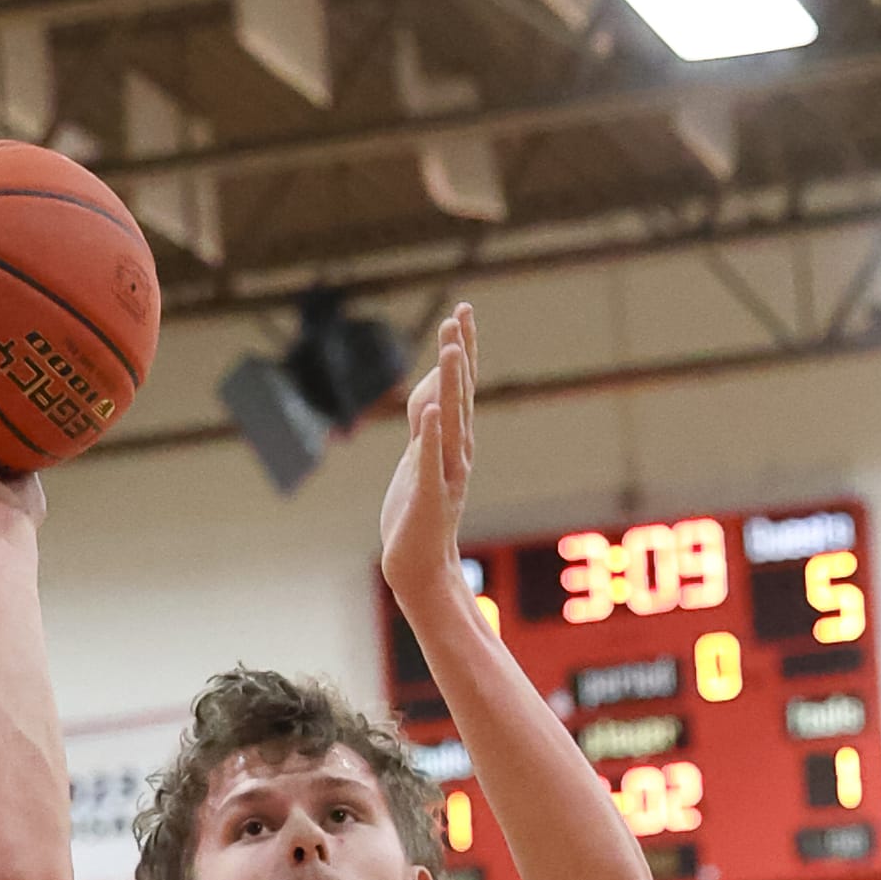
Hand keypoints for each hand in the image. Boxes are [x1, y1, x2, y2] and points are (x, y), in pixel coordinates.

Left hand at [379, 300, 475, 616]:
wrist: (420, 567)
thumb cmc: (419, 515)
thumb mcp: (421, 460)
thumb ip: (427, 428)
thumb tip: (431, 394)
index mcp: (453, 442)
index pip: (460, 387)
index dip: (462, 349)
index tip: (461, 311)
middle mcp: (457, 453)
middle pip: (461, 395)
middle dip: (460, 354)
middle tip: (461, 314)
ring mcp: (445, 474)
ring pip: (450, 422)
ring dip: (451, 386)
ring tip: (450, 350)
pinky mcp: (429, 497)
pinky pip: (431, 463)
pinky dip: (432, 438)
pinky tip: (431, 411)